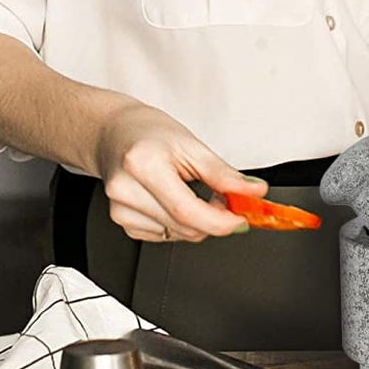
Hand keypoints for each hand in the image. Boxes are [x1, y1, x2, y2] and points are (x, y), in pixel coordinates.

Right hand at [93, 101, 264, 242]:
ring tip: (195, 190)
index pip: (186, 210)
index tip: (242, 218)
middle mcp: (126, 190)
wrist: (115, 133)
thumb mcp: (192, 145)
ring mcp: (120, 210)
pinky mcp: (121, 222)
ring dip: (198, 221)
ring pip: (177, 234)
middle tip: (226, 199)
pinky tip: (176, 199)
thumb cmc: (150, 133)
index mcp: (144, 165)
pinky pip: (164, 235)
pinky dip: (180, 223)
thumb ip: (223, 174)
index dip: (219, 221)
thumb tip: (253, 192)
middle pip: (183, 226)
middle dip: (214, 219)